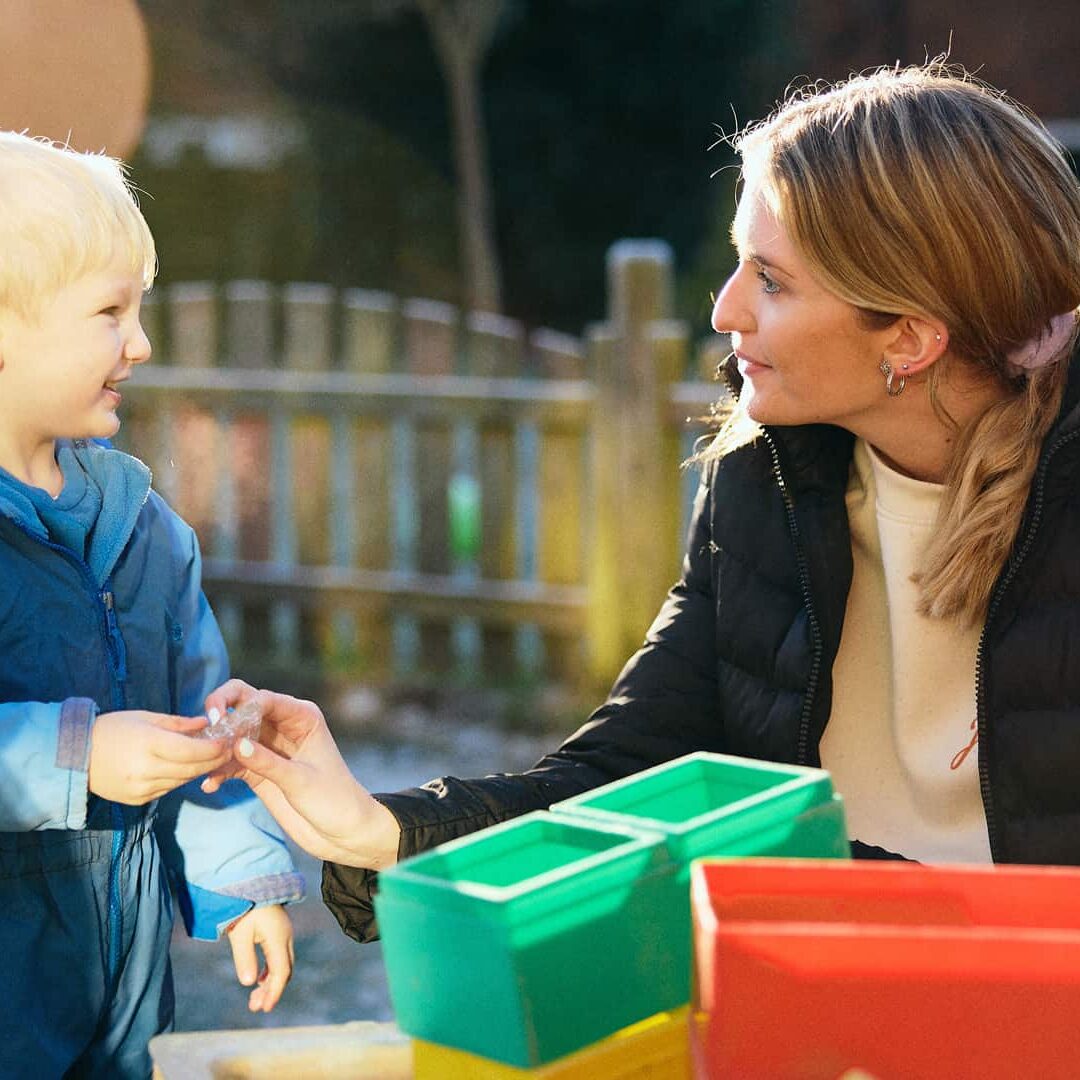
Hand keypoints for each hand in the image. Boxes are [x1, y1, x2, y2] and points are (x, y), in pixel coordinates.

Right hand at [89, 710, 230, 804]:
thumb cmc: (112, 729)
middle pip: (192, 768)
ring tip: (212, 757)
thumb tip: (206, 724)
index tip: (228, 741)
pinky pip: (168, 789)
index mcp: (148, 745)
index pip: (192, 751)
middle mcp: (146, 770)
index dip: (213, 748)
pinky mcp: (138, 800)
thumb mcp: (145, 718)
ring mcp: (142, 788)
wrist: (76, 757)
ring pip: (182, 780)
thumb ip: (178, 723)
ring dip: (199, 769)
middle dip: (214, 759)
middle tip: (229, 749)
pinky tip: (185, 767)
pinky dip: (180, 778)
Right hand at [201, 680, 399, 868]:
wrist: (343, 832)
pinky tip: (210, 785)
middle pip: (243, 706)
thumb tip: (236, 743)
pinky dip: (219, 770)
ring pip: (233, 734)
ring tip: (203, 767)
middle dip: (221, 716)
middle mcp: (283, 725)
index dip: (238, 706)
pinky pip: (232, 761)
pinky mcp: (259, 769)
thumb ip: (268, 762)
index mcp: (302, 716)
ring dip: (216, 747)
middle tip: (206, 735)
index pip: (263, 699)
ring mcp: (269, 747)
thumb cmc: (334, 800)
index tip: (220, 723)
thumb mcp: (301, 781)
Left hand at [225, 904, 293, 1012]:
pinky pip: (279, 957)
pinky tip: (258, 979)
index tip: (264, 1009)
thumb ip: (244, 958)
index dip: (274, 993)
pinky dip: (270, 972)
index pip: (281, 972)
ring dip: (270, 982)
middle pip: (285, 971)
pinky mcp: (278, 932)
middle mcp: (286, 938)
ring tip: (254, 999)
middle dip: (272, 991)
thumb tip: (248, 984)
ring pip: (283, 965)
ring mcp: (284, 934)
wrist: (252, 883)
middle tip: (255, 1007)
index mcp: (279, 939)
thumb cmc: (244, 908)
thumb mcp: (240, 934)